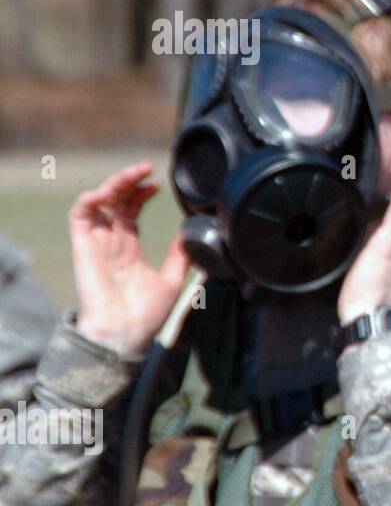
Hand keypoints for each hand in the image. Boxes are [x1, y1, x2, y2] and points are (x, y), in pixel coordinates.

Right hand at [71, 162, 189, 358]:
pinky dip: (91, 199)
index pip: (131, 211)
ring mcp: (97, 243)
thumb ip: (180, 255)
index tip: (157, 184)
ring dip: (114, 183)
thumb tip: (195, 233)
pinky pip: (80, 216)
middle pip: (116, 201)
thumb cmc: (146, 316)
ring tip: (134, 173)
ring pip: (99, 202)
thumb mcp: (172, 279)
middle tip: (147, 169)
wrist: (125, 335)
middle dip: (130, 182)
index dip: (141, 194)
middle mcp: (112, 242)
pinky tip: (108, 192)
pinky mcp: (84, 247)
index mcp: (129, 249)